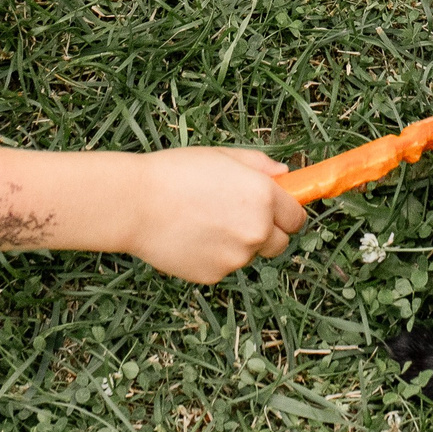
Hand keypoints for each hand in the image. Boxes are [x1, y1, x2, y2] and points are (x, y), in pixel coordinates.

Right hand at [125, 147, 304, 283]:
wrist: (135, 204)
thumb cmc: (176, 173)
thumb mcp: (222, 155)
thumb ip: (259, 165)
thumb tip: (285, 173)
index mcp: (264, 197)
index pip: (297, 217)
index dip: (288, 213)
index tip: (278, 211)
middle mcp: (257, 230)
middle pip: (280, 243)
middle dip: (267, 233)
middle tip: (238, 217)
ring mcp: (236, 257)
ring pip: (248, 254)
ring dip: (237, 243)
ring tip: (203, 221)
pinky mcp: (215, 275)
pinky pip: (223, 266)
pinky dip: (214, 255)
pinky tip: (191, 236)